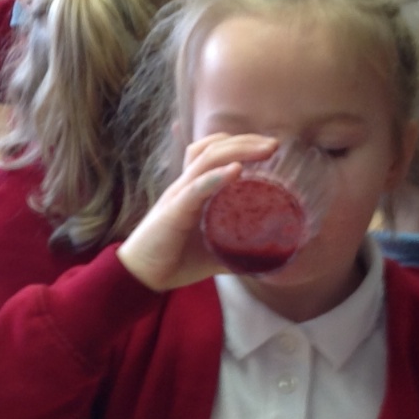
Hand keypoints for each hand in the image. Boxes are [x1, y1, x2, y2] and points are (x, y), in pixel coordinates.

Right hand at [116, 133, 276, 291]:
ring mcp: (179, 195)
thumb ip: (239, 251)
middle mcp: (186, 185)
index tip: (271, 149)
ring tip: (265, 151)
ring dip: (237, 150)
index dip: (241, 144)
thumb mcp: (216, 253)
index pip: (214, 152)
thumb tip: (269, 259)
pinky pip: (196, 188)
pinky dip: (216, 177)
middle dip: (246, 141)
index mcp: (194, 189)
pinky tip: (236, 171)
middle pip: (213, 147)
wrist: (143, 277)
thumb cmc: (176, 260)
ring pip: (206, 159)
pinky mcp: (174, 211)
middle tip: (275, 145)